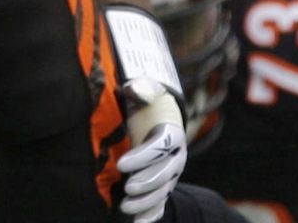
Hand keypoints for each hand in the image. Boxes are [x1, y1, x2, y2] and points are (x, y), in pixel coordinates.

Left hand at [116, 77, 187, 222]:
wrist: (156, 116)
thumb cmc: (147, 103)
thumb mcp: (146, 90)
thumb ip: (143, 88)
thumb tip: (135, 88)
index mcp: (172, 134)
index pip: (161, 148)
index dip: (143, 157)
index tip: (121, 163)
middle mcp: (175, 156)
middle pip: (166, 174)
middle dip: (147, 183)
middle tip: (127, 187)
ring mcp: (170, 173)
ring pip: (163, 191)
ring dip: (146, 202)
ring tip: (125, 207)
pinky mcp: (162, 184)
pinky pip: (160, 202)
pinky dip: (151, 215)